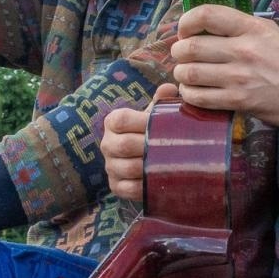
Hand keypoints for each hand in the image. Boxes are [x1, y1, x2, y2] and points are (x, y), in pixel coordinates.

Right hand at [103, 84, 178, 202]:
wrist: (146, 158)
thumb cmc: (152, 131)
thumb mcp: (155, 115)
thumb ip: (161, 102)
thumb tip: (170, 89)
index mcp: (113, 121)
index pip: (122, 120)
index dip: (142, 122)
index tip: (162, 126)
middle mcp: (107, 143)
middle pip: (125, 145)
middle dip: (150, 147)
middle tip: (171, 148)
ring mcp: (110, 166)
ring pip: (128, 168)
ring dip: (149, 167)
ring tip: (168, 164)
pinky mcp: (115, 186)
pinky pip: (128, 188)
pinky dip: (144, 186)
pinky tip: (158, 181)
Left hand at [170, 6, 278, 128]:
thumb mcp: (269, 32)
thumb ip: (239, 27)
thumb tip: (204, 26)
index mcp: (251, 28)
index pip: (207, 14)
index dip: (186, 21)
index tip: (184, 30)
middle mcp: (243, 50)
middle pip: (191, 47)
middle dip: (178, 52)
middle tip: (180, 55)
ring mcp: (239, 78)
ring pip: (190, 73)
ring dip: (180, 74)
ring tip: (185, 74)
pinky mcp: (237, 101)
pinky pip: (199, 97)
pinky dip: (188, 94)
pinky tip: (192, 91)